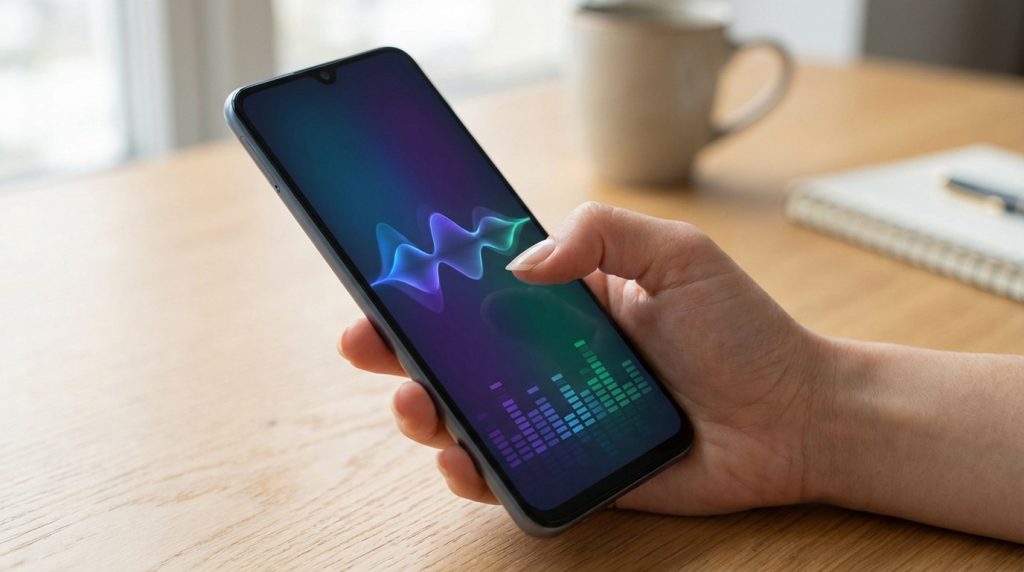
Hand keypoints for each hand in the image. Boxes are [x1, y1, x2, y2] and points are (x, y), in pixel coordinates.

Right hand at [339, 202, 829, 513]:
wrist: (796, 418)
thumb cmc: (744, 332)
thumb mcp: (677, 254)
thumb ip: (601, 233)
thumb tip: (519, 262)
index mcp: (571, 301)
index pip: (481, 291)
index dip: (428, 288)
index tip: (385, 283)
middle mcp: (554, 358)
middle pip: (458, 355)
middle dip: (402, 350)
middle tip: (371, 345)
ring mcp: (560, 415)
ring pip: (470, 415)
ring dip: (425, 410)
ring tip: (414, 403)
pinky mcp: (576, 467)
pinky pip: (510, 473)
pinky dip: (474, 471)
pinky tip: (461, 458)